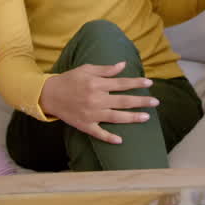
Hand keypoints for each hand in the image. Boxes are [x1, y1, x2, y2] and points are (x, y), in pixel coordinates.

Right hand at [40, 62, 157, 144]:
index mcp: (96, 84)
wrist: (49, 95)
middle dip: (141, 101)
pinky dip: (109, 137)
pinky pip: (98, 133)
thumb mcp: (86, 69)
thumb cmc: (69, 79)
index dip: (136, 83)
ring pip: (116, 117)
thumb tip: (123, 65)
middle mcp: (96, 99)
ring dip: (132, 117)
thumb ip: (106, 69)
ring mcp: (91, 114)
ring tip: (147, 117)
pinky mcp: (85, 125)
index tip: (150, 83)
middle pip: (123, 101)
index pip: (121, 83)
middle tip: (156, 102)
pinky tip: (120, 140)